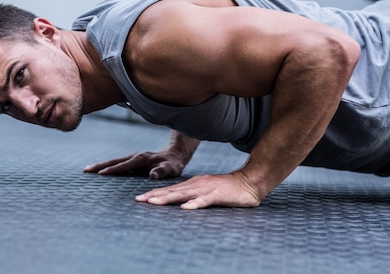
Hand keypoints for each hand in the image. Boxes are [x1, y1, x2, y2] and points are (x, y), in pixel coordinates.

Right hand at [83, 150, 185, 179]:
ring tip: (87, 170)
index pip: (125, 165)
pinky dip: (107, 167)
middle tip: (86, 170)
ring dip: (101, 165)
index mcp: (141, 159)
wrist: (175, 155)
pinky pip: (118, 164)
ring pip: (114, 162)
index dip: (113, 170)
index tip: (101, 174)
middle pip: (115, 161)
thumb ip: (162, 171)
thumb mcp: (171, 169)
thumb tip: (153, 176)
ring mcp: (133, 159)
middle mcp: (135, 157)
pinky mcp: (132, 162)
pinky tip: (100, 171)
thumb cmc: (172, 164)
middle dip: (100, 165)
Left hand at [135, 170, 262, 208]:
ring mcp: (207, 189)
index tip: (141, 198)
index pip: (171, 189)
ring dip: (168, 198)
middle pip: (173, 191)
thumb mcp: (208, 190)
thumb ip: (195, 195)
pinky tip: (184, 208)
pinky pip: (204, 201)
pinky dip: (194, 204)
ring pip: (184, 195)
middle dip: (155, 195)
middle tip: (139, 200)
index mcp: (194, 184)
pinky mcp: (218, 195)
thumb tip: (181, 203)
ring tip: (153, 202)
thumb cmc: (229, 189)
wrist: (251, 181)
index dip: (156, 193)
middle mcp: (197, 184)